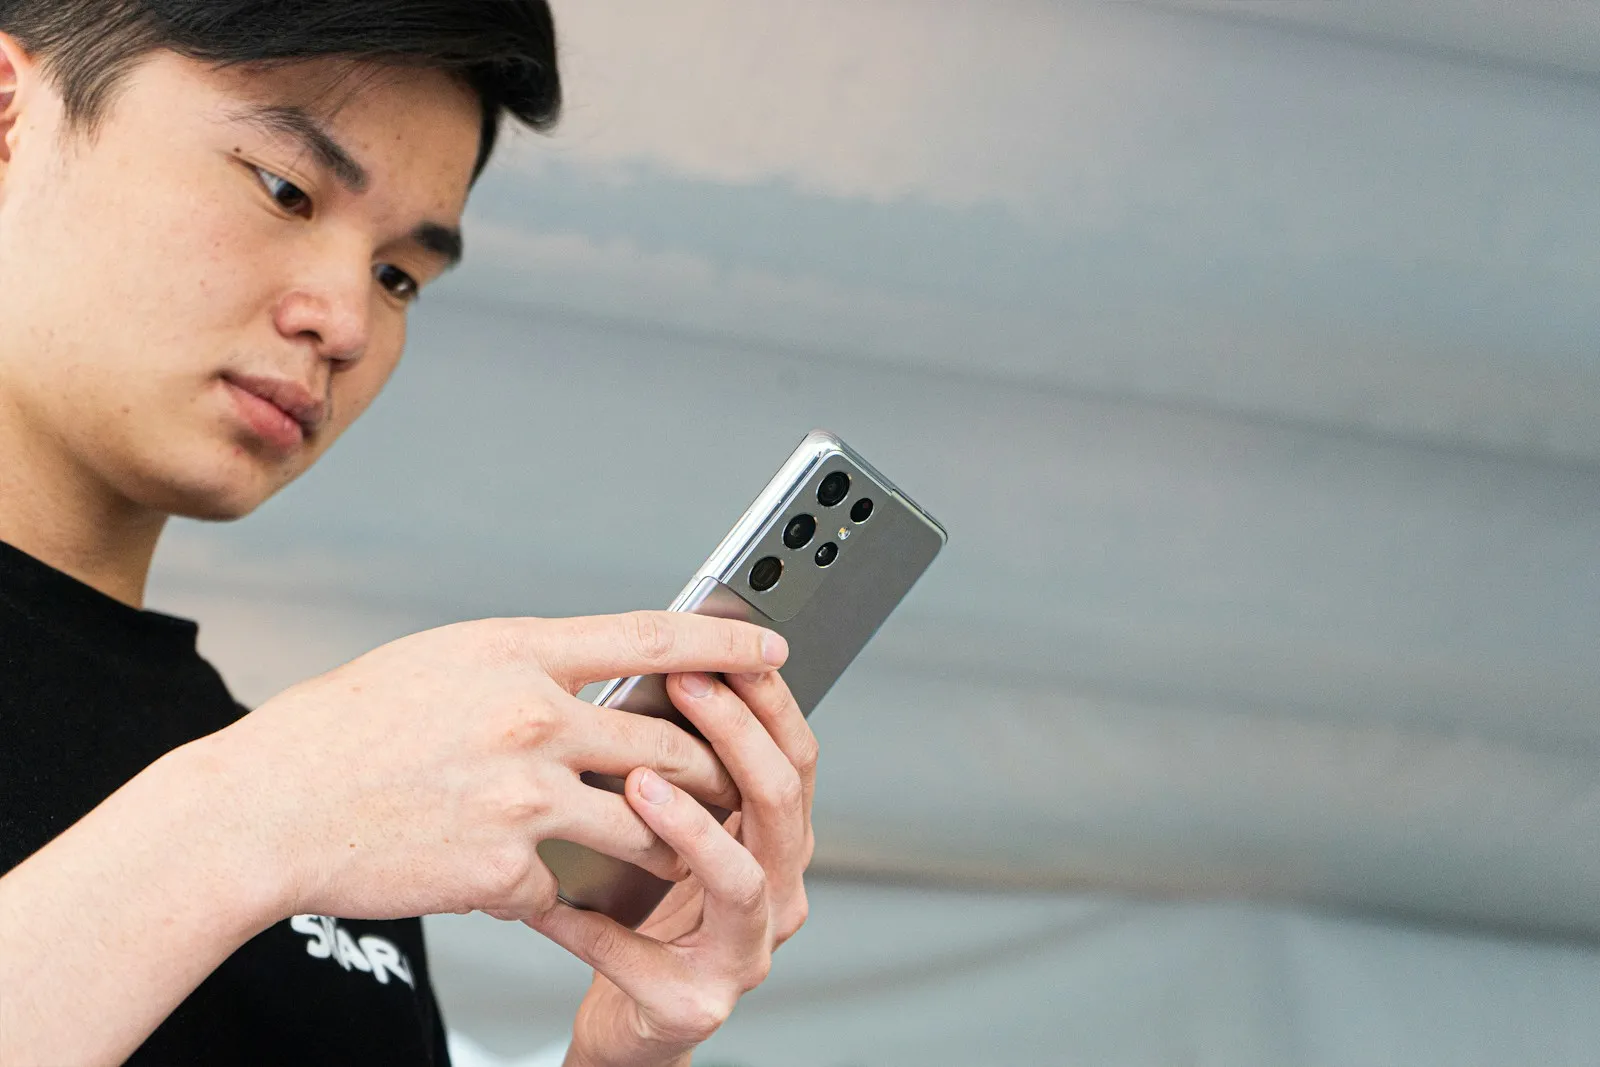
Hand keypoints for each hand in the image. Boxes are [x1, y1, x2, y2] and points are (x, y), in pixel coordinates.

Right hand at [198, 613, 788, 922]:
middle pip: (668, 741)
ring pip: (645, 822)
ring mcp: (523, 795)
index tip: (772, 647)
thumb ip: (526, 667)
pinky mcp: (506, 868)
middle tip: (732, 778)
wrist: (266, 808)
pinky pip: (566, 884)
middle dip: (713, 766)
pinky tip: (528, 884)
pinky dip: (557, 887)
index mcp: (517, 650)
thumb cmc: (343, 729)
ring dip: (668, 838)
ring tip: (673, 846)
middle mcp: (532, 716)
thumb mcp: (443, 662)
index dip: (725, 641)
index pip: (653, 636)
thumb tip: (593, 674)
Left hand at [526, 669, 816, 1066]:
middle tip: (686, 687)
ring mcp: (745, 953)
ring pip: (742, 880)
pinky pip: (641, 958)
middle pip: (782, 803)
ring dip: (692, 825)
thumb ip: (677, 768)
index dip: (766, 702)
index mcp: (778, 843)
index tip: (724, 650)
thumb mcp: (672, 829)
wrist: (630, 1020)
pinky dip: (590, 926)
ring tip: (639, 784)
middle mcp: (780, 894)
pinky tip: (549, 895)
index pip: (795, 756)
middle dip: (736, 736)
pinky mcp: (695, 1005)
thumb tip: (650, 670)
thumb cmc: (645, 911)